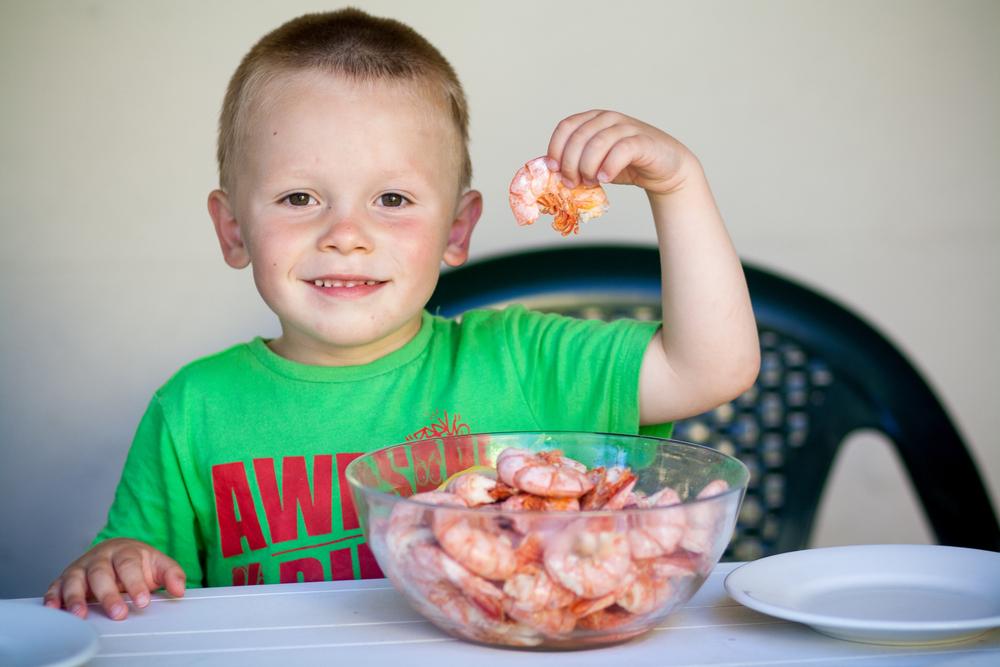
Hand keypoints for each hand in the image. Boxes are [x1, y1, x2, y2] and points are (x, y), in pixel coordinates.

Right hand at [43, 538, 185, 619]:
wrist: (116, 549)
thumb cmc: (137, 561)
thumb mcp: (158, 564)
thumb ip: (171, 574)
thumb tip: (179, 589)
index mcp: (124, 552)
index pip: (129, 565)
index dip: (135, 583)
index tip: (143, 600)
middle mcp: (100, 558)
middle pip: (101, 573)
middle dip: (108, 594)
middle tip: (118, 613)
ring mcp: (81, 567)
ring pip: (75, 579)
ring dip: (76, 597)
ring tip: (80, 615)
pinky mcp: (65, 578)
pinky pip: (56, 586)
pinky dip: (53, 597)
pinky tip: (54, 609)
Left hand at [546, 110, 697, 195]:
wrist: (665, 169)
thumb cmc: (626, 165)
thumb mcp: (595, 163)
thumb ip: (576, 163)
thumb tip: (550, 173)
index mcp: (593, 119)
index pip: (566, 127)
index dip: (556, 149)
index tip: (555, 170)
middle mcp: (608, 118)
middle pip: (578, 137)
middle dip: (570, 164)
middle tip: (573, 183)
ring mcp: (627, 127)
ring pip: (596, 144)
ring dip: (587, 167)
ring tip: (590, 182)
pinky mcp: (643, 141)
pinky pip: (620, 150)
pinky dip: (608, 167)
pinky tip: (604, 179)